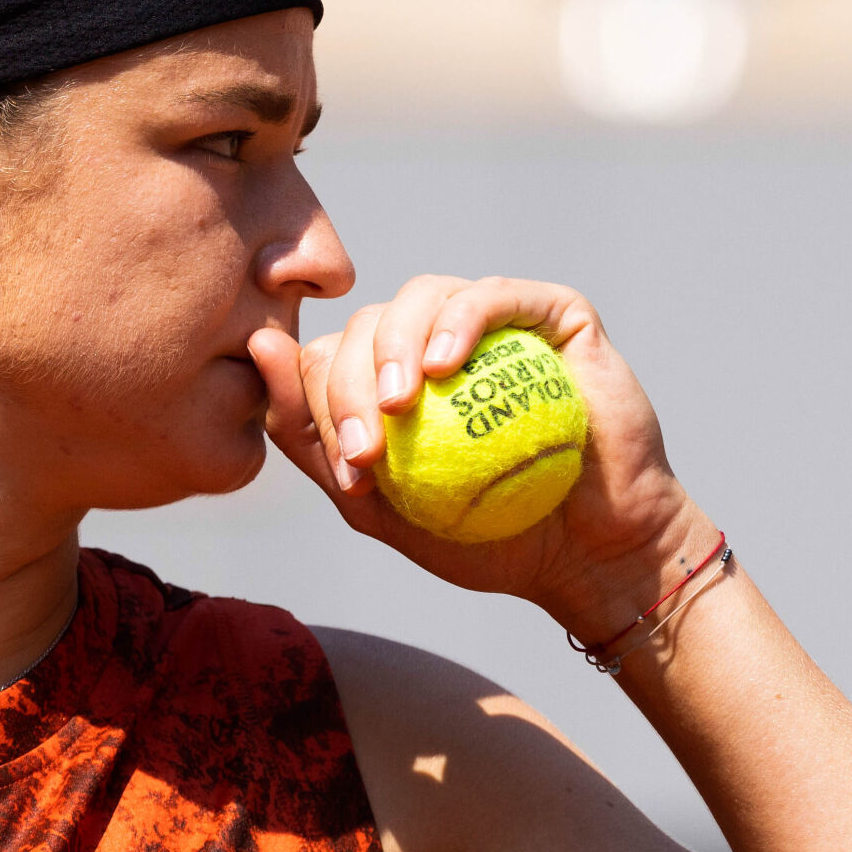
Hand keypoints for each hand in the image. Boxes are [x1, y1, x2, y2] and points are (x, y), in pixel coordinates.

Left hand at [249, 275, 713, 633]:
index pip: (330, 354)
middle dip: (351, 381)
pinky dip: (462, 320)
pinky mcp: (553, 314)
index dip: (323, 400)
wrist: (592, 556)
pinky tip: (449, 364)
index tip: (352, 471)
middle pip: (367, 323)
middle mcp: (439, 338)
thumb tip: (259, 345)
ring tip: (401, 401)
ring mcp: (497, 322)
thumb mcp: (377, 506)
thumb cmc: (488, 537)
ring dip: (397, 343)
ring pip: (423, 295)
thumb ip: (311, 435)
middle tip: (371, 448)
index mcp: (394, 375)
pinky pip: (494, 294)